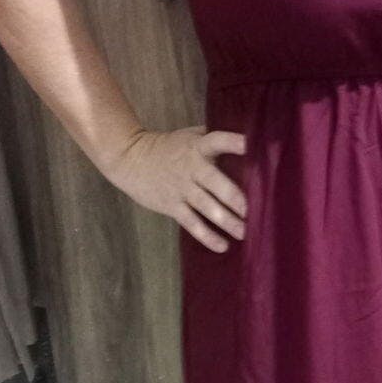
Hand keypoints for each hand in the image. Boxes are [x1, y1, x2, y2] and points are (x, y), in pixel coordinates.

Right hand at [106, 125, 246, 251]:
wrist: (131, 159)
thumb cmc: (170, 148)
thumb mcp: (190, 136)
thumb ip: (214, 139)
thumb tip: (251, 138)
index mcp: (198, 146)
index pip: (217, 141)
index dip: (232, 142)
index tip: (249, 145)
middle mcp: (191, 167)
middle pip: (214, 181)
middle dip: (233, 196)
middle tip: (251, 210)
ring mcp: (181, 188)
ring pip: (206, 206)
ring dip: (226, 220)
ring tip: (244, 233)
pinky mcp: (172, 206)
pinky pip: (192, 223)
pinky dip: (207, 236)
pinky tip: (223, 246)